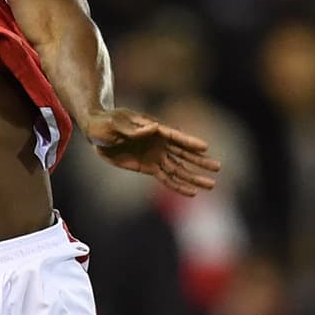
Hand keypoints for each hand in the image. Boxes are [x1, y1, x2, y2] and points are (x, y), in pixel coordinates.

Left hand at [84, 108, 220, 196]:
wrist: (97, 131)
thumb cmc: (106, 123)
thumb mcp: (116, 124)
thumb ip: (133, 129)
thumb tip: (154, 128)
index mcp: (154, 129)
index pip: (175, 136)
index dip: (189, 142)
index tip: (205, 147)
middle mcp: (160, 143)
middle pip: (184, 154)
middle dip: (200, 162)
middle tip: (218, 168)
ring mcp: (156, 156)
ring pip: (178, 168)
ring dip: (193, 177)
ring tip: (211, 185)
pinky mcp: (149, 167)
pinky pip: (166, 178)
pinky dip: (178, 185)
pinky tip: (192, 192)